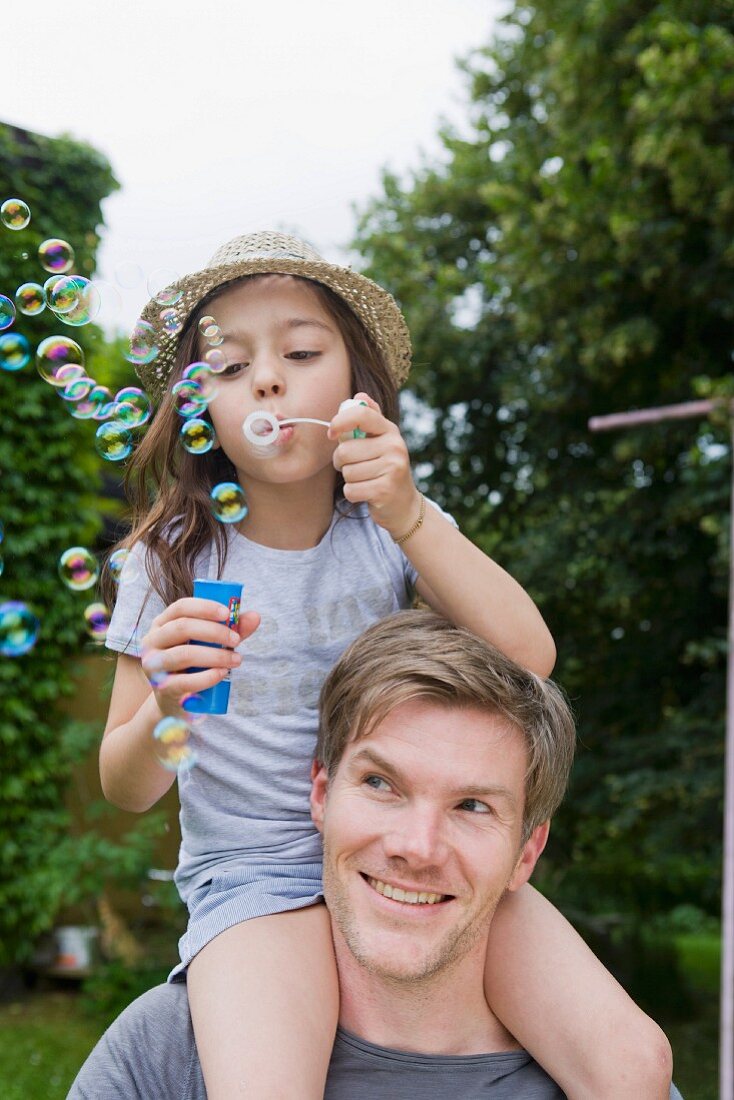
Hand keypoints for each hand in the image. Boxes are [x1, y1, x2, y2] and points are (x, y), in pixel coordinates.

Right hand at [140, 598, 259, 716]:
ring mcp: (154, 665)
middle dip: (214, 632)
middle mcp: (153, 641)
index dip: (205, 607)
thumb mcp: (210, 644)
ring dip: (215, 655)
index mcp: (163, 623)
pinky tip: (222, 674)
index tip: (228, 614)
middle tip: (237, 640)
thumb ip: (230, 629)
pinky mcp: (161, 688)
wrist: (176, 699)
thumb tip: (255, 616)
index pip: (181, 607)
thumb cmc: (194, 663)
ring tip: (236, 659)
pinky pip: (184, 682)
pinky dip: (207, 677)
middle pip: (182, 627)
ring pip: (184, 654)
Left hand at [328, 392, 421, 537]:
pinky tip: (366, 493)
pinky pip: (351, 490)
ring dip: (349, 479)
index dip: (339, 422)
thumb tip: (359, 396)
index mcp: (390, 430)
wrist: (404, 504)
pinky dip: (353, 494)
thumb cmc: (384, 468)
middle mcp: (394, 446)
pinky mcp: (385, 490)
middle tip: (354, 466)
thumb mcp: (380, 441)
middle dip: (341, 462)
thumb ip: (369, 419)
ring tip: (364, 480)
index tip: (331, 433)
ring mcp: (392, 469)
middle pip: (345, 450)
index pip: (361, 415)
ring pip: (347, 472)